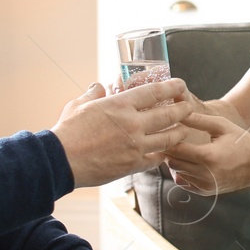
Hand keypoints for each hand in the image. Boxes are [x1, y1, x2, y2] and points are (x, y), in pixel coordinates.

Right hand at [52, 79, 194, 187]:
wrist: (60, 161)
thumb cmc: (68, 131)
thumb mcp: (79, 104)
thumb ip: (94, 93)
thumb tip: (99, 86)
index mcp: (121, 105)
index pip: (155, 92)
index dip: (172, 87)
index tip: (181, 85)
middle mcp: (133, 124)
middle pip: (169, 115)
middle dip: (183, 110)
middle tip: (189, 107)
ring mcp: (135, 146)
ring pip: (168, 139)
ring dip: (178, 133)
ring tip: (183, 130)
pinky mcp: (132, 165)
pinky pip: (155, 159)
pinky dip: (162, 155)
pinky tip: (164, 152)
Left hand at [164, 111, 249, 195]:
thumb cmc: (241, 142)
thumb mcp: (222, 126)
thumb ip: (199, 120)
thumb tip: (179, 113)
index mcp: (208, 156)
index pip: (176, 150)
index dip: (167, 140)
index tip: (164, 132)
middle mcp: (205, 174)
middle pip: (172, 162)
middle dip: (168, 151)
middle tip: (168, 139)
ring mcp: (205, 185)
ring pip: (176, 173)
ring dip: (174, 161)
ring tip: (179, 148)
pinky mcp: (205, 192)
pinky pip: (183, 182)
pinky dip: (181, 172)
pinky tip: (188, 161)